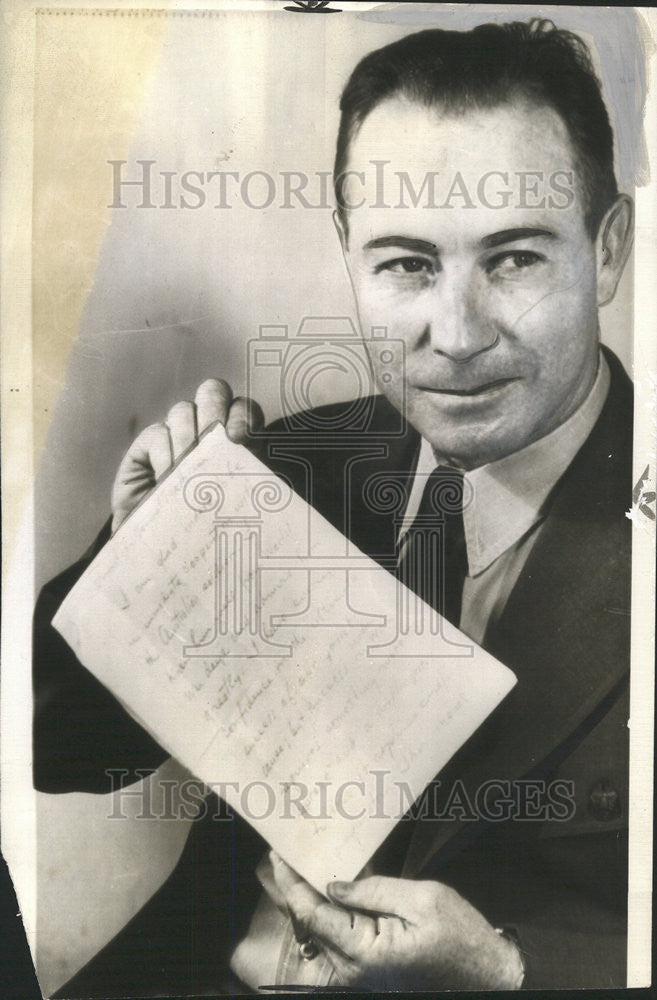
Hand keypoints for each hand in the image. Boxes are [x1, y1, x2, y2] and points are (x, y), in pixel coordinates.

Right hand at [111, 378, 263, 531]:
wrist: (160, 555)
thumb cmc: (203, 532)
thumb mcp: (232, 508)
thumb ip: (246, 485)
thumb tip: (265, 479)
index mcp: (234, 442)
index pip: (243, 409)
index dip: (243, 415)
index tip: (239, 439)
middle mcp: (203, 432)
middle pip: (212, 393)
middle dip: (215, 409)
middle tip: (216, 438)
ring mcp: (174, 436)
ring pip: (182, 411)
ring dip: (188, 437)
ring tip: (188, 468)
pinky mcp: (145, 448)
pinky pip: (157, 434)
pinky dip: (165, 454)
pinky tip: (168, 478)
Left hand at [270, 853, 523, 989]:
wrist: (488, 975)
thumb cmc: (461, 937)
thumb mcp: (423, 900)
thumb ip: (374, 890)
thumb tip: (333, 884)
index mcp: (365, 954)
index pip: (312, 914)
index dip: (292, 883)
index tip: (279, 854)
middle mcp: (355, 970)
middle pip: (313, 922)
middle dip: (300, 885)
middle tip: (292, 848)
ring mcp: (361, 972)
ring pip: (325, 928)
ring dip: (315, 895)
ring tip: (311, 858)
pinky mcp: (370, 968)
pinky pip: (342, 935)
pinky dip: (335, 908)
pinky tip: (336, 881)